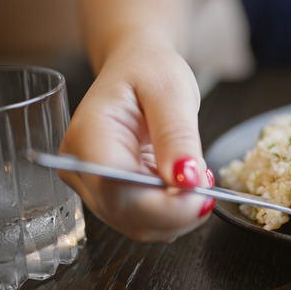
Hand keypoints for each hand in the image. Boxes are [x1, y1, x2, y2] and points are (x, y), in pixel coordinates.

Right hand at [59, 42, 213, 241]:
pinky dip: (171, 211)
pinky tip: (185, 186)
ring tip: (199, 179)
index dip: (163, 205)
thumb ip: (178, 136)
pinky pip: (142, 217)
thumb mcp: (173, 92)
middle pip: (126, 214)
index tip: (202, 194)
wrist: (137, 65)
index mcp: (89, 136)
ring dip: (176, 214)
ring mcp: (92, 184)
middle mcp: (80, 167)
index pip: (117, 189)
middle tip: (210, 186)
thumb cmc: (149, 69)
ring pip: (136, 224)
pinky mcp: (110, 193)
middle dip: (176, 212)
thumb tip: (188, 180)